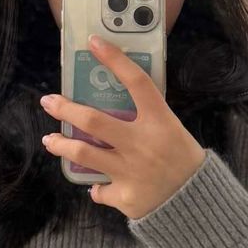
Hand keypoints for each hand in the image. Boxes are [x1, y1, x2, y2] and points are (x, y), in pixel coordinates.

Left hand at [39, 34, 206, 219]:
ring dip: (62, 145)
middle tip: (48, 101)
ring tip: (50, 140)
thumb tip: (117, 103)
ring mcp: (130, 171)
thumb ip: (147, 118)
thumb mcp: (172, 130)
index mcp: (160, 121)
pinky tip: (98, 183)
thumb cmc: (185, 160)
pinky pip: (100, 189)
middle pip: (94, 120)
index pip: (136, 82)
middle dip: (66, 109)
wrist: (198, 205)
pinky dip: (98, 186)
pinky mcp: (125, 196)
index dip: (115, 59)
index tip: (94, 42)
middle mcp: (142, 143)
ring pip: (84, 154)